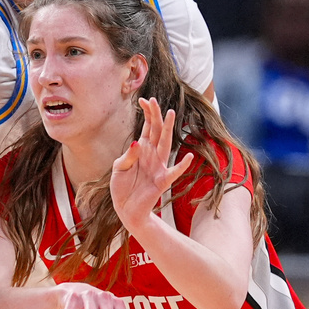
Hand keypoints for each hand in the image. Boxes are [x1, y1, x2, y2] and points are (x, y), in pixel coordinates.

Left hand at [110, 98, 193, 231]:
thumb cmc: (122, 187)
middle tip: (154, 100)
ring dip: (168, 130)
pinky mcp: (161, 181)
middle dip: (156, 116)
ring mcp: (158, 167)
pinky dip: (182, 165)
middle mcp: (152, 155)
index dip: (147, 113)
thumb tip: (137, 142)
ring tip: (171, 114)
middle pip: (157, 131)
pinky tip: (189, 157)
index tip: (143, 99)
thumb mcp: (119, 168)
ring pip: (165, 144)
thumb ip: (128, 156)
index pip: (147, 127)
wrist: (125, 209)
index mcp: (142, 149)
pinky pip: (173, 172)